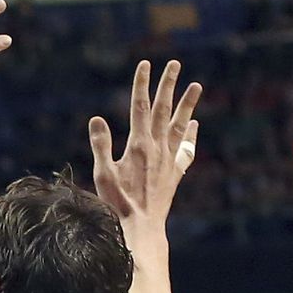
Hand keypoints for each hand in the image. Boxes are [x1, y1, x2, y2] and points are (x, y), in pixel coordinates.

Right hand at [90, 58, 201, 231]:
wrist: (141, 227)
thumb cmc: (117, 204)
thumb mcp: (102, 175)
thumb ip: (100, 146)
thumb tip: (96, 119)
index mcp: (138, 145)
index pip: (139, 107)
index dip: (142, 84)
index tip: (145, 64)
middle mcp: (157, 148)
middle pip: (163, 109)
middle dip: (168, 85)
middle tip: (174, 64)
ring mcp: (169, 160)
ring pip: (180, 125)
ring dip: (187, 104)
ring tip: (196, 85)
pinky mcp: (174, 173)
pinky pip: (186, 149)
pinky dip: (191, 135)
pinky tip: (194, 125)